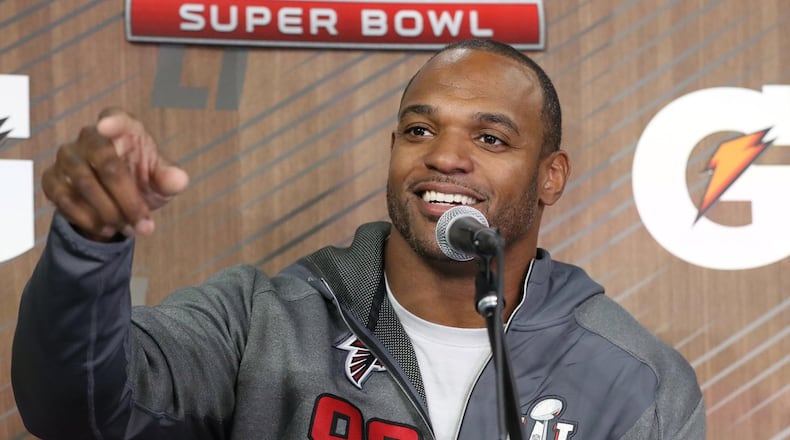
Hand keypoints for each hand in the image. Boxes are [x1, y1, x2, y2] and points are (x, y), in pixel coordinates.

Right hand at [42, 108, 188, 240]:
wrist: (118, 204)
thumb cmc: (144, 181)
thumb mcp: (162, 183)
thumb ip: (171, 178)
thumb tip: (179, 180)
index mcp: (123, 129)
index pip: (116, 117)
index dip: (112, 122)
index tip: (105, 126)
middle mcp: (91, 137)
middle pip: (105, 161)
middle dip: (127, 199)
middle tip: (144, 225)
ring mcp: (68, 156)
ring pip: (84, 182)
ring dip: (109, 212)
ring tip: (129, 229)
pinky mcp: (52, 178)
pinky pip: (63, 198)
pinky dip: (86, 218)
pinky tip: (106, 229)